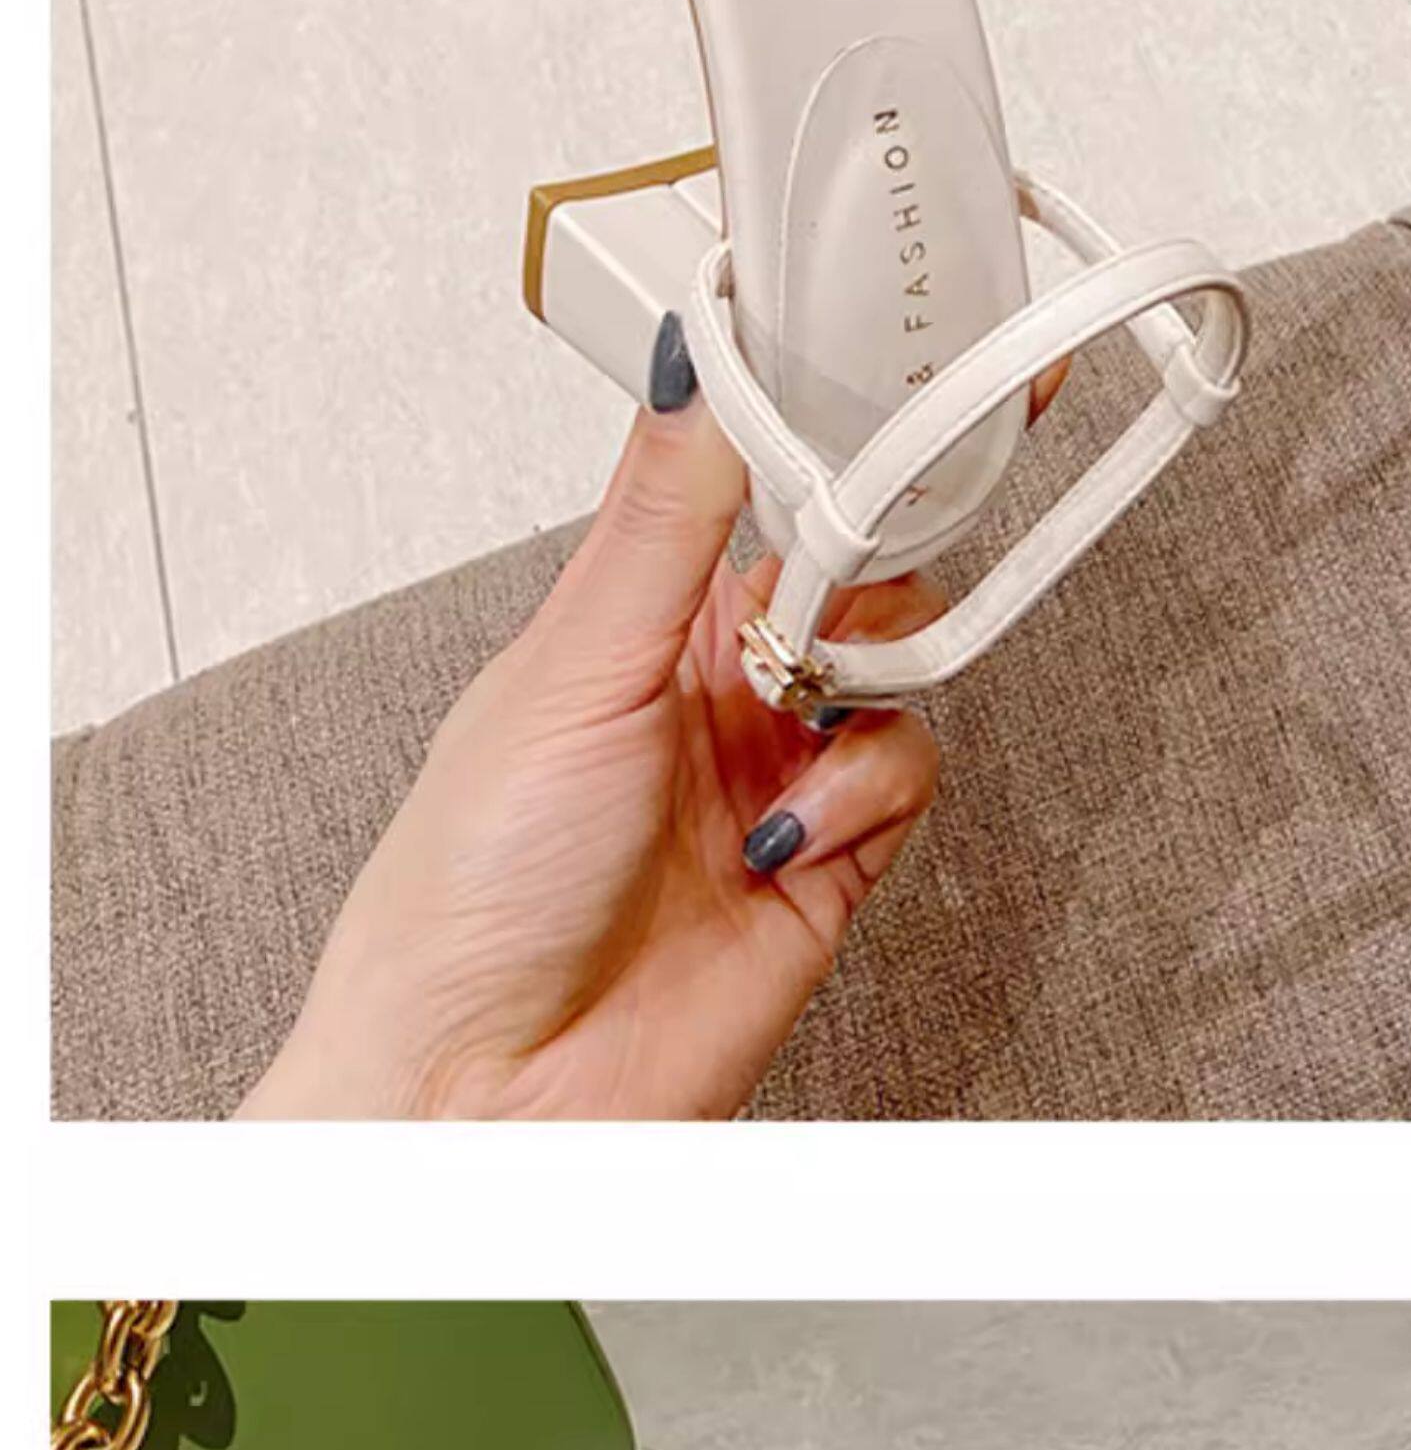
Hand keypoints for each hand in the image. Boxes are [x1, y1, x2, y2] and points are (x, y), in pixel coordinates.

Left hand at [241, 349, 939, 1118]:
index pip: (751, 479)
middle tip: (893, 536)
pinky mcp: (828, 860)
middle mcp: (709, 682)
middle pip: (848, 565)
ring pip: (895, 665)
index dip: (829, 422)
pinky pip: (904, 774)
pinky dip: (868, 790)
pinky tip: (793, 829)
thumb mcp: (569, 664)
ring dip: (869, 680)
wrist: (489, 1091)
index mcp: (634, 612)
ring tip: (805, 715)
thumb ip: (664, 516)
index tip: (904, 358)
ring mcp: (773, 769)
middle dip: (879, 547)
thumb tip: (696, 361)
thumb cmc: (466, 891)